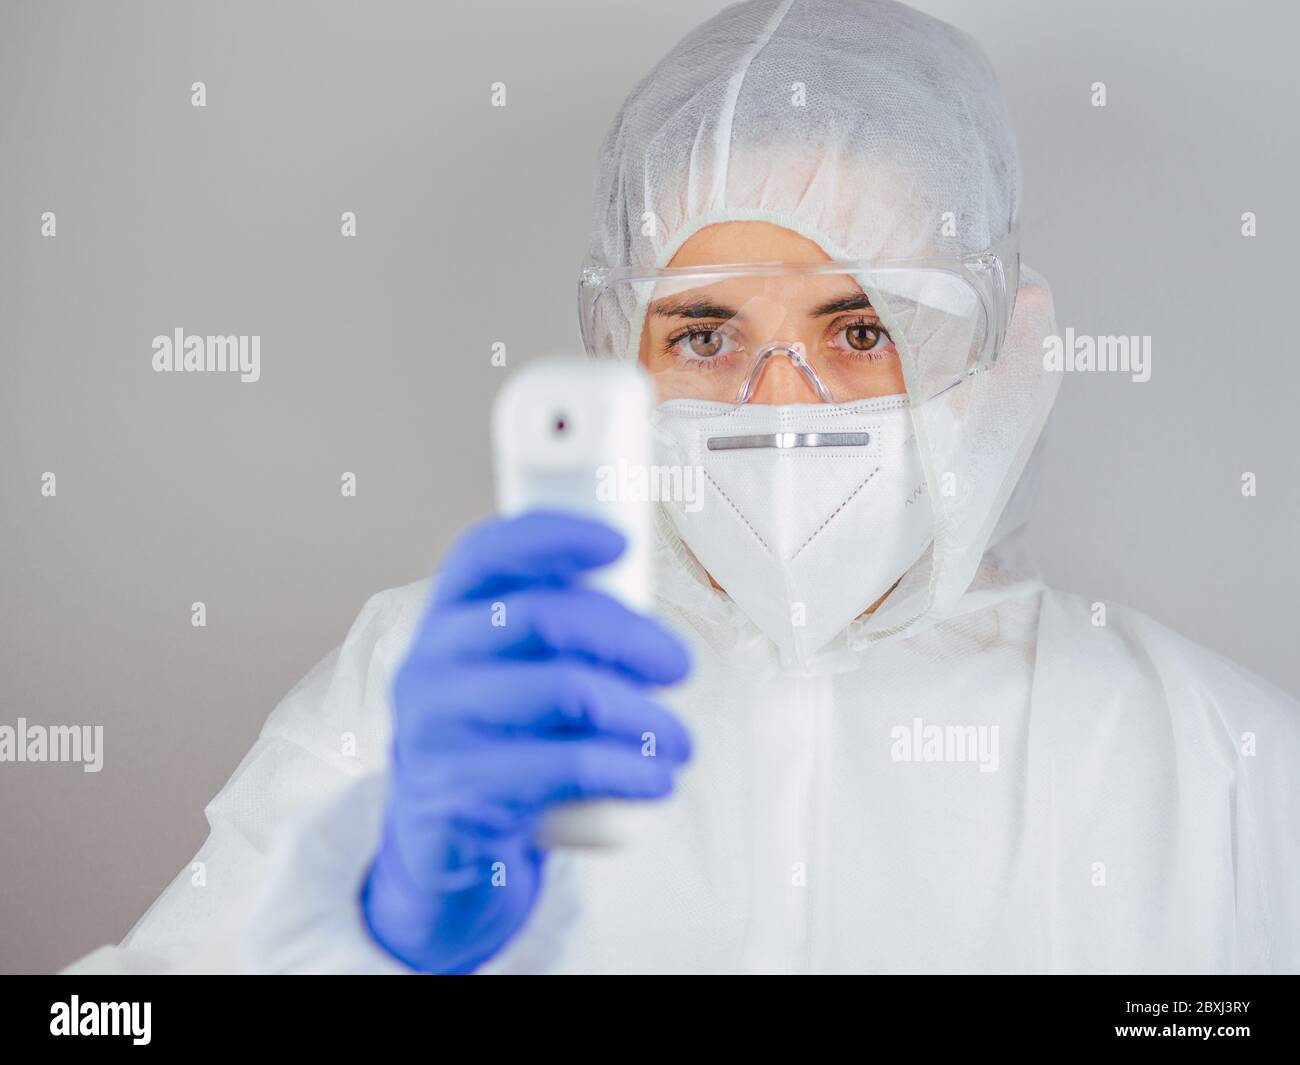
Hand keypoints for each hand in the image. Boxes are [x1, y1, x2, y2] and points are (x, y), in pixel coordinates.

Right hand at [361, 511, 691, 972]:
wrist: (446, 854)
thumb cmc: (502, 746)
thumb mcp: (507, 679)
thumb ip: (554, 635)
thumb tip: (649, 611)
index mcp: (444, 620)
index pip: (485, 553)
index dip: (553, 535)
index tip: (620, 545)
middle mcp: (429, 664)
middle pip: (544, 616)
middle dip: (630, 636)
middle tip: (679, 667)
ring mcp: (436, 729)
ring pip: (565, 691)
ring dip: (643, 713)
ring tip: (680, 742)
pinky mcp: (461, 794)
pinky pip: (567, 764)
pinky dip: (630, 768)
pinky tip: (658, 778)